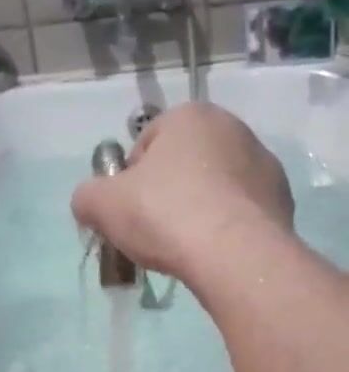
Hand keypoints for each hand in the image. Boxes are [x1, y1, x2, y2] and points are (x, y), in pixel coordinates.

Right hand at [72, 103, 293, 279]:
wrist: (236, 255)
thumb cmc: (166, 214)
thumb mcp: (102, 204)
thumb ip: (87, 196)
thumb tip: (90, 202)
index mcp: (191, 116)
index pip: (147, 143)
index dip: (132, 178)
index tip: (130, 210)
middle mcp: (234, 129)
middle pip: (185, 163)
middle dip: (169, 192)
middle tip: (156, 229)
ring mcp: (265, 165)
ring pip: (217, 187)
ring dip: (200, 208)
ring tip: (188, 245)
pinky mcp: (283, 201)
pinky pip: (242, 211)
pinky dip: (228, 227)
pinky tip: (217, 252)